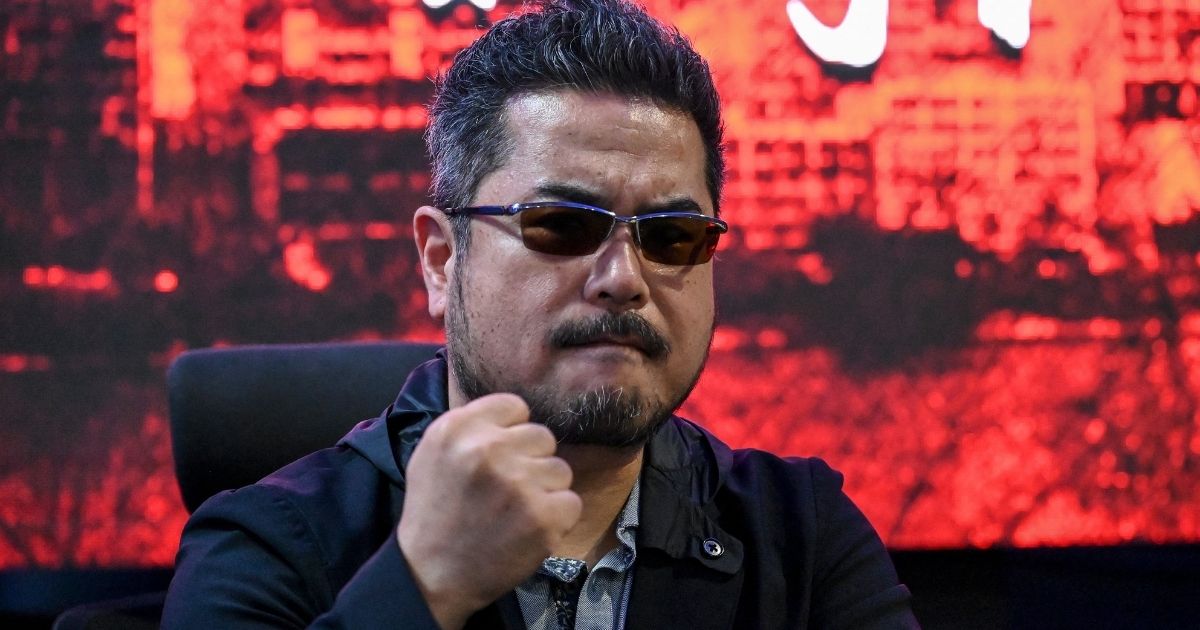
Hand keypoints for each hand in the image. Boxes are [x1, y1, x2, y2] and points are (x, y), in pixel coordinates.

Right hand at [397, 393, 581, 628]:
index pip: (515, 407)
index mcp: (458, 428)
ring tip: (514, 512)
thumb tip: (516, 413)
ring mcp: (518, 484)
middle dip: (530, 461)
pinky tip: (528, 529)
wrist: (430, 575)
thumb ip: (473, 426)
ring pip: (560, 470)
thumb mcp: (434, 453)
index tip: (500, 457)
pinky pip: (571, 502)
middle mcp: (488, 450)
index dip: (511, 433)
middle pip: (542, 436)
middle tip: (506, 490)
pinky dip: (556, 518)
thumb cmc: (435, 512)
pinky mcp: (542, 517)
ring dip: (544, 490)